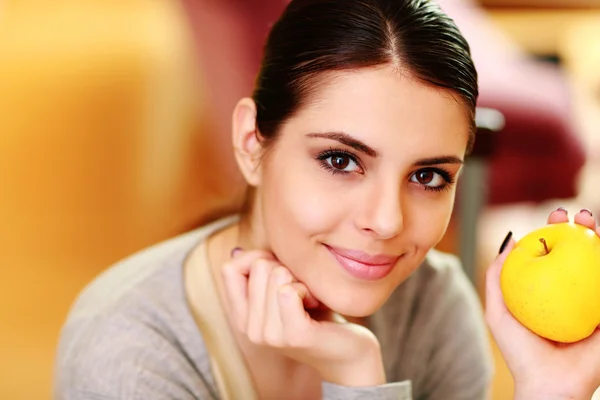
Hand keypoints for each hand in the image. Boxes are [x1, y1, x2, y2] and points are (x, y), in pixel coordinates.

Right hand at [220, 249, 385, 385]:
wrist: (348, 354)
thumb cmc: (316, 315)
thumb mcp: (282, 290)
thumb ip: (260, 273)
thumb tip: (238, 251)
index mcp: (241, 317)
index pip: (229, 269)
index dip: (256, 257)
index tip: (280, 268)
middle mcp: (250, 329)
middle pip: (259, 266)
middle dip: (286, 268)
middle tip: (301, 291)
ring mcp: (270, 335)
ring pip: (276, 274)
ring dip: (300, 279)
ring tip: (310, 299)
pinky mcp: (294, 335)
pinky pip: (289, 290)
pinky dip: (307, 289)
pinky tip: (315, 303)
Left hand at [486, 208, 599, 399]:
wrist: (548, 385)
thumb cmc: (520, 351)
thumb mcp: (497, 310)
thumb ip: (497, 276)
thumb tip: (510, 241)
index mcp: (551, 289)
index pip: (556, 251)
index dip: (556, 230)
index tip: (553, 216)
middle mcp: (575, 292)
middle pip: (583, 251)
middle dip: (583, 227)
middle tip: (577, 215)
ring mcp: (595, 303)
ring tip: (593, 224)